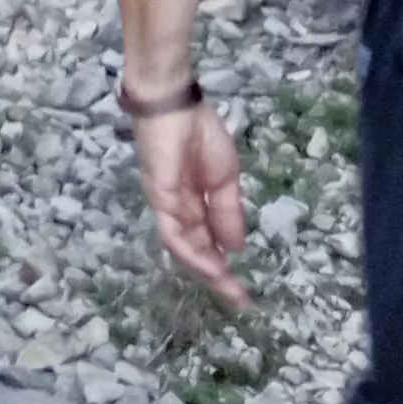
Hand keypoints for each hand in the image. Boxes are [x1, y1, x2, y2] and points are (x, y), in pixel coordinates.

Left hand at [137, 101, 250, 305]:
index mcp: (192, 202)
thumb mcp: (225, 179)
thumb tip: (235, 248)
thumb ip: (227, 213)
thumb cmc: (200, 133)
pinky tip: (210, 265)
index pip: (206, 241)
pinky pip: (173, 230)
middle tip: (238, 299)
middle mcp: (176, 208)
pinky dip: (190, 250)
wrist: (176, 104)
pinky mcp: (159, 195)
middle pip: (193, 249)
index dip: (223, 265)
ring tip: (227, 287)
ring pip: (182, 246)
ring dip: (204, 269)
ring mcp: (165, 203)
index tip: (243, 290)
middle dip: (216, 276)